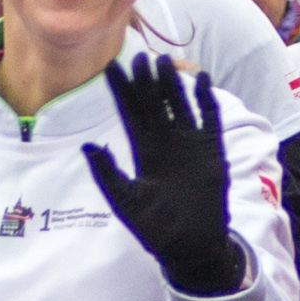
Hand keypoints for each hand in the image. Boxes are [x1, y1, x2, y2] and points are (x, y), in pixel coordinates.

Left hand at [83, 54, 241, 294]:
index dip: (121, 91)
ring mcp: (189, 144)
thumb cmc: (154, 227)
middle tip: (139, 56)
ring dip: (173, 84)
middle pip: (153, 103)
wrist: (189, 244)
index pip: (129, 113)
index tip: (112, 68)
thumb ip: (107, 173)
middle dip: (146, 80)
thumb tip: (87, 145)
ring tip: (165, 61)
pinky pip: (210, 120)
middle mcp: (164, 142)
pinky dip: (207, 100)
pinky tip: (203, 80)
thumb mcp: (124, 199)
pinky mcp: (211, 151)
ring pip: (179, 105)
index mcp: (141, 150)